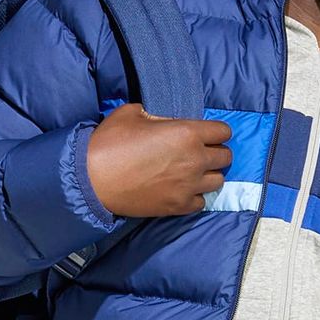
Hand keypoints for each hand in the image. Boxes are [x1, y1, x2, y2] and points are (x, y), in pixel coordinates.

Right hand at [86, 104, 231, 216]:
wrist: (93, 180)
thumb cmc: (110, 142)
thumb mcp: (133, 113)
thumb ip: (159, 115)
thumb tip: (166, 123)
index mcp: (187, 133)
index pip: (223, 131)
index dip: (216, 131)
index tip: (206, 134)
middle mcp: (194, 160)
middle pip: (225, 156)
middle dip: (215, 151)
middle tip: (200, 152)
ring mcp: (189, 186)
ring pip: (218, 181)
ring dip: (209, 174)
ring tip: (193, 172)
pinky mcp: (179, 206)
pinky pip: (201, 202)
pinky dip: (195, 195)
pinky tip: (182, 189)